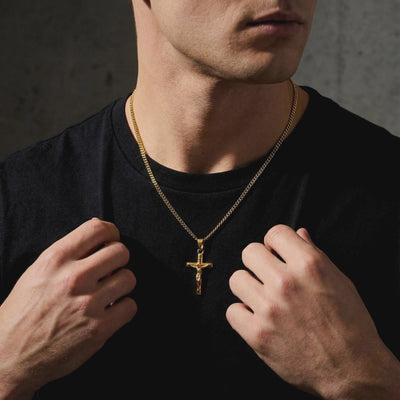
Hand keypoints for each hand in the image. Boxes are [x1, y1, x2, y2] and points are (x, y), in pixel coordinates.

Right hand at [0, 218, 136, 398]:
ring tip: (109, 292)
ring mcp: (88, 304)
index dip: (111, 232)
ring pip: (129, 278)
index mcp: (55, 260)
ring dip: (122, 285)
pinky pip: (130, 306)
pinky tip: (110, 311)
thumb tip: (101, 229)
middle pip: (120, 252)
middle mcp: (73, 278)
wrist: (8, 358)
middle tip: (110, 269)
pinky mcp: (98, 329)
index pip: (97, 229)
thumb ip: (69, 251)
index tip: (112, 240)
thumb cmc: (22, 313)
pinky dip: (123, 309)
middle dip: (119, 259)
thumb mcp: (37, 272)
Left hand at [226, 224, 399, 398]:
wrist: (352, 369)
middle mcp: (286, 282)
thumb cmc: (349, 323)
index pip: (274, 232)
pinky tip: (257, 318)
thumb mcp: (339, 280)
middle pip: (249, 252)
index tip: (277, 253)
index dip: (275, 242)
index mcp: (309, 265)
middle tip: (268, 275)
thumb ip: (314, 253)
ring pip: (236, 279)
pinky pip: (232, 310)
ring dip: (248, 287)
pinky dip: (242, 314)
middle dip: (259, 261)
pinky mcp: (257, 334)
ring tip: (262, 297)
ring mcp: (269, 308)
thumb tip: (298, 233)